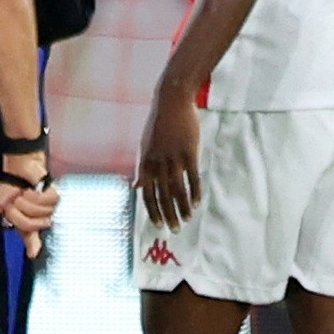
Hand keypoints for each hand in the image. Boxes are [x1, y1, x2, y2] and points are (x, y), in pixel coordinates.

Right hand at [0, 160, 56, 255]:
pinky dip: (35, 194)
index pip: (30, 236)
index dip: (32, 245)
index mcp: (26, 222)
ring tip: (24, 193)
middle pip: (29, 225)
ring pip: (38, 212)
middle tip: (16, 201)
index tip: (31, 254)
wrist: (19, 169)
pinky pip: (45, 202)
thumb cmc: (10, 187)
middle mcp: (38, 218)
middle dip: (18, 211)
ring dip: (26, 200)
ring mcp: (48, 208)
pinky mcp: (54, 197)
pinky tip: (34, 189)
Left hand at [135, 82, 202, 228]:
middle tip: (174, 229)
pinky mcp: (189, 152)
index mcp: (146, 163)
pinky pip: (192, 177)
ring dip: (183, 207)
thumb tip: (135, 186)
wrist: (172, 104)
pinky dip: (195, 192)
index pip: (146, 193)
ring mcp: (173, 158)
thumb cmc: (158, 126)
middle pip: (162, 195)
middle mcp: (158, 163)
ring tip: (187, 219)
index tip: (158, 224)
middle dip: (168, 214)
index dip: (152, 210)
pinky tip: (197, 203)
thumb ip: (141, 169)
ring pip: (177, 189)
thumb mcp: (144, 147)